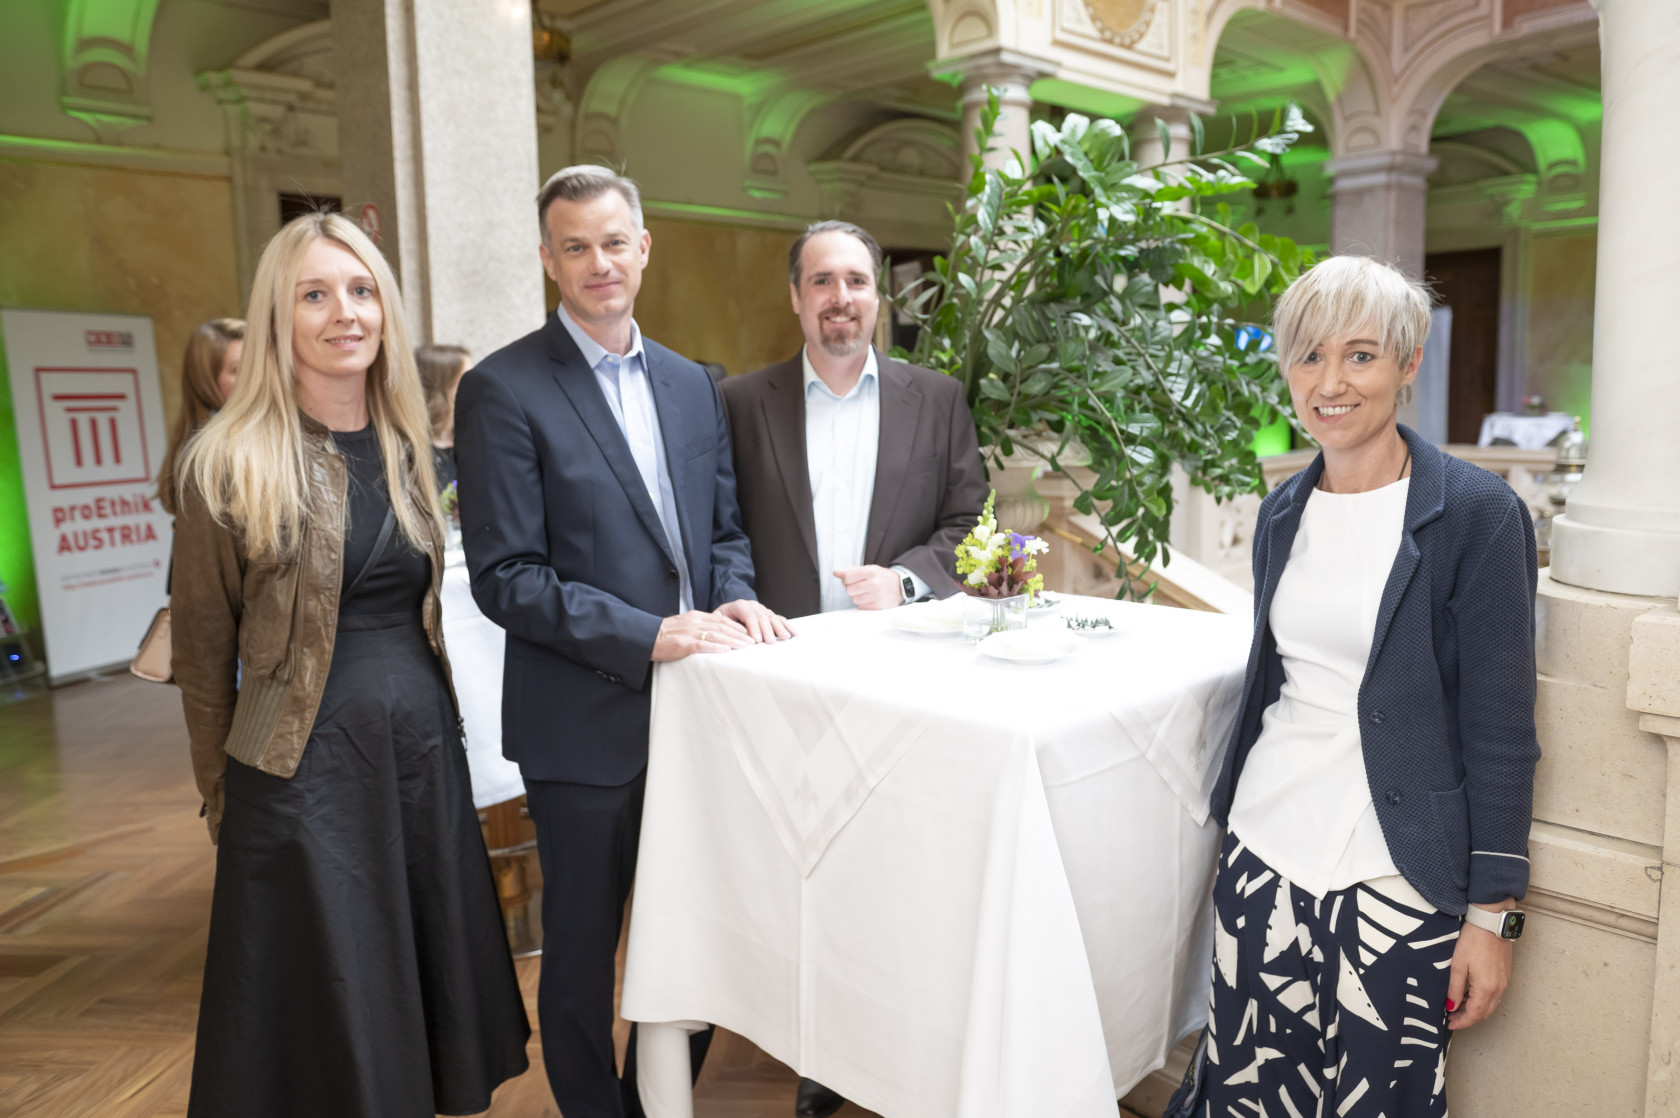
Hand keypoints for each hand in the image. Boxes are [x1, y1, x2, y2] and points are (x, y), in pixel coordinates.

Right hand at [651, 610, 754, 661]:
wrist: (645, 637)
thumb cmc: (664, 634)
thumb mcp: (684, 625)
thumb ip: (699, 626)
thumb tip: (716, 633)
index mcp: (696, 616)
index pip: (721, 620)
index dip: (736, 626)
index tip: (748, 633)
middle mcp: (694, 622)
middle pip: (722, 626)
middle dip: (739, 634)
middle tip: (753, 641)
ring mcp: (688, 632)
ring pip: (716, 635)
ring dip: (733, 641)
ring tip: (746, 647)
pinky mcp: (682, 644)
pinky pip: (702, 645)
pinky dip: (716, 647)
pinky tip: (726, 651)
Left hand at [716, 598, 792, 643]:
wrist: (727, 612)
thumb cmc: (721, 620)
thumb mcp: (717, 620)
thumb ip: (723, 625)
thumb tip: (731, 636)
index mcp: (739, 605)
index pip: (748, 615)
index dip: (753, 627)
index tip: (756, 640)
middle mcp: (752, 605)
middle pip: (762, 617)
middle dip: (767, 630)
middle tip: (770, 642)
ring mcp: (762, 609)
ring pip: (772, 617)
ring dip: (779, 628)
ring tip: (784, 637)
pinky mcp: (769, 614)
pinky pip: (780, 619)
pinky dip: (788, 626)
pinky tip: (794, 633)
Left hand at [833, 565, 904, 609]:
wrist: (900, 586)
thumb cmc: (881, 577)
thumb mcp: (868, 569)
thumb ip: (851, 571)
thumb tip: (836, 572)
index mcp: (871, 571)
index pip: (847, 577)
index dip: (846, 579)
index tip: (850, 579)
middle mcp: (874, 584)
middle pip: (849, 590)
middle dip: (852, 588)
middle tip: (860, 586)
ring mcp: (877, 596)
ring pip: (854, 600)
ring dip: (858, 597)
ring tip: (867, 592)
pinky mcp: (878, 607)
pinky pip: (861, 607)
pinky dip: (863, 603)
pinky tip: (871, 598)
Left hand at [1446, 902, 1513, 1029]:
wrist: (1491, 922)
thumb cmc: (1473, 941)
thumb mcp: (1458, 965)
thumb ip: (1455, 989)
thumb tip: (1451, 1007)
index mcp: (1486, 988)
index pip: (1474, 1014)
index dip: (1461, 1022)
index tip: (1449, 1025)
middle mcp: (1499, 988)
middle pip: (1484, 1013)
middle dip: (1468, 1018)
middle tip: (1451, 1018)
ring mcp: (1504, 982)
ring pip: (1490, 1005)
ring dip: (1475, 1010)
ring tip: (1458, 1008)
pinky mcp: (1505, 975)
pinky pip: (1495, 995)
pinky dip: (1483, 1001)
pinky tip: (1470, 996)